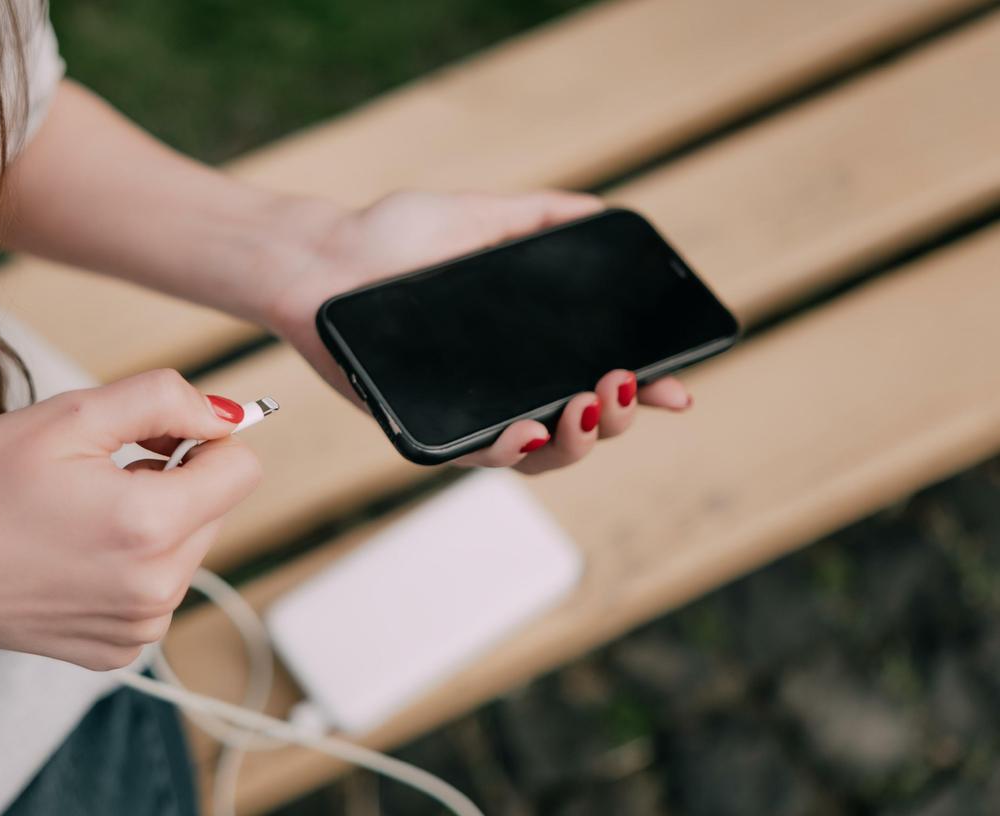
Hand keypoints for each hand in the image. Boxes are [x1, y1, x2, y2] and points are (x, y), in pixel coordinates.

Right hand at [0, 369, 261, 670]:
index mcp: (151, 525)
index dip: (201, 438)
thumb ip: (161, 401)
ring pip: (188, 547)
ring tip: (79, 515)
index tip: (150, 437)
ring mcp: (142, 626)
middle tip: (98, 472)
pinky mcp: (123, 649)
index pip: (241, 467)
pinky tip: (72, 554)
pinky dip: (130, 564)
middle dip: (174, 478)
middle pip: (216, 507)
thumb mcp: (67, 416)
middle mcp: (159, 587)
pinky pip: (157, 588)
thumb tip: (226, 412)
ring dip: (153, 521)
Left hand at [264, 189, 692, 472]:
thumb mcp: (476, 217)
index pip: (597, 377)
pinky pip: (477, 456)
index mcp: (522, 347)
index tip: (680, 388)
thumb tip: (602, 213)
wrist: (319, 259)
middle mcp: (501, 386)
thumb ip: (538, 219)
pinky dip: (511, 452)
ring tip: (586, 407)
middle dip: (619, 417)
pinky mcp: (423, 428)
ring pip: (539, 453)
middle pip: (581, 424)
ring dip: (576, 440)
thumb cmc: (388, 238)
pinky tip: (529, 430)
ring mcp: (465, 411)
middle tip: (625, 387)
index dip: (645, 390)